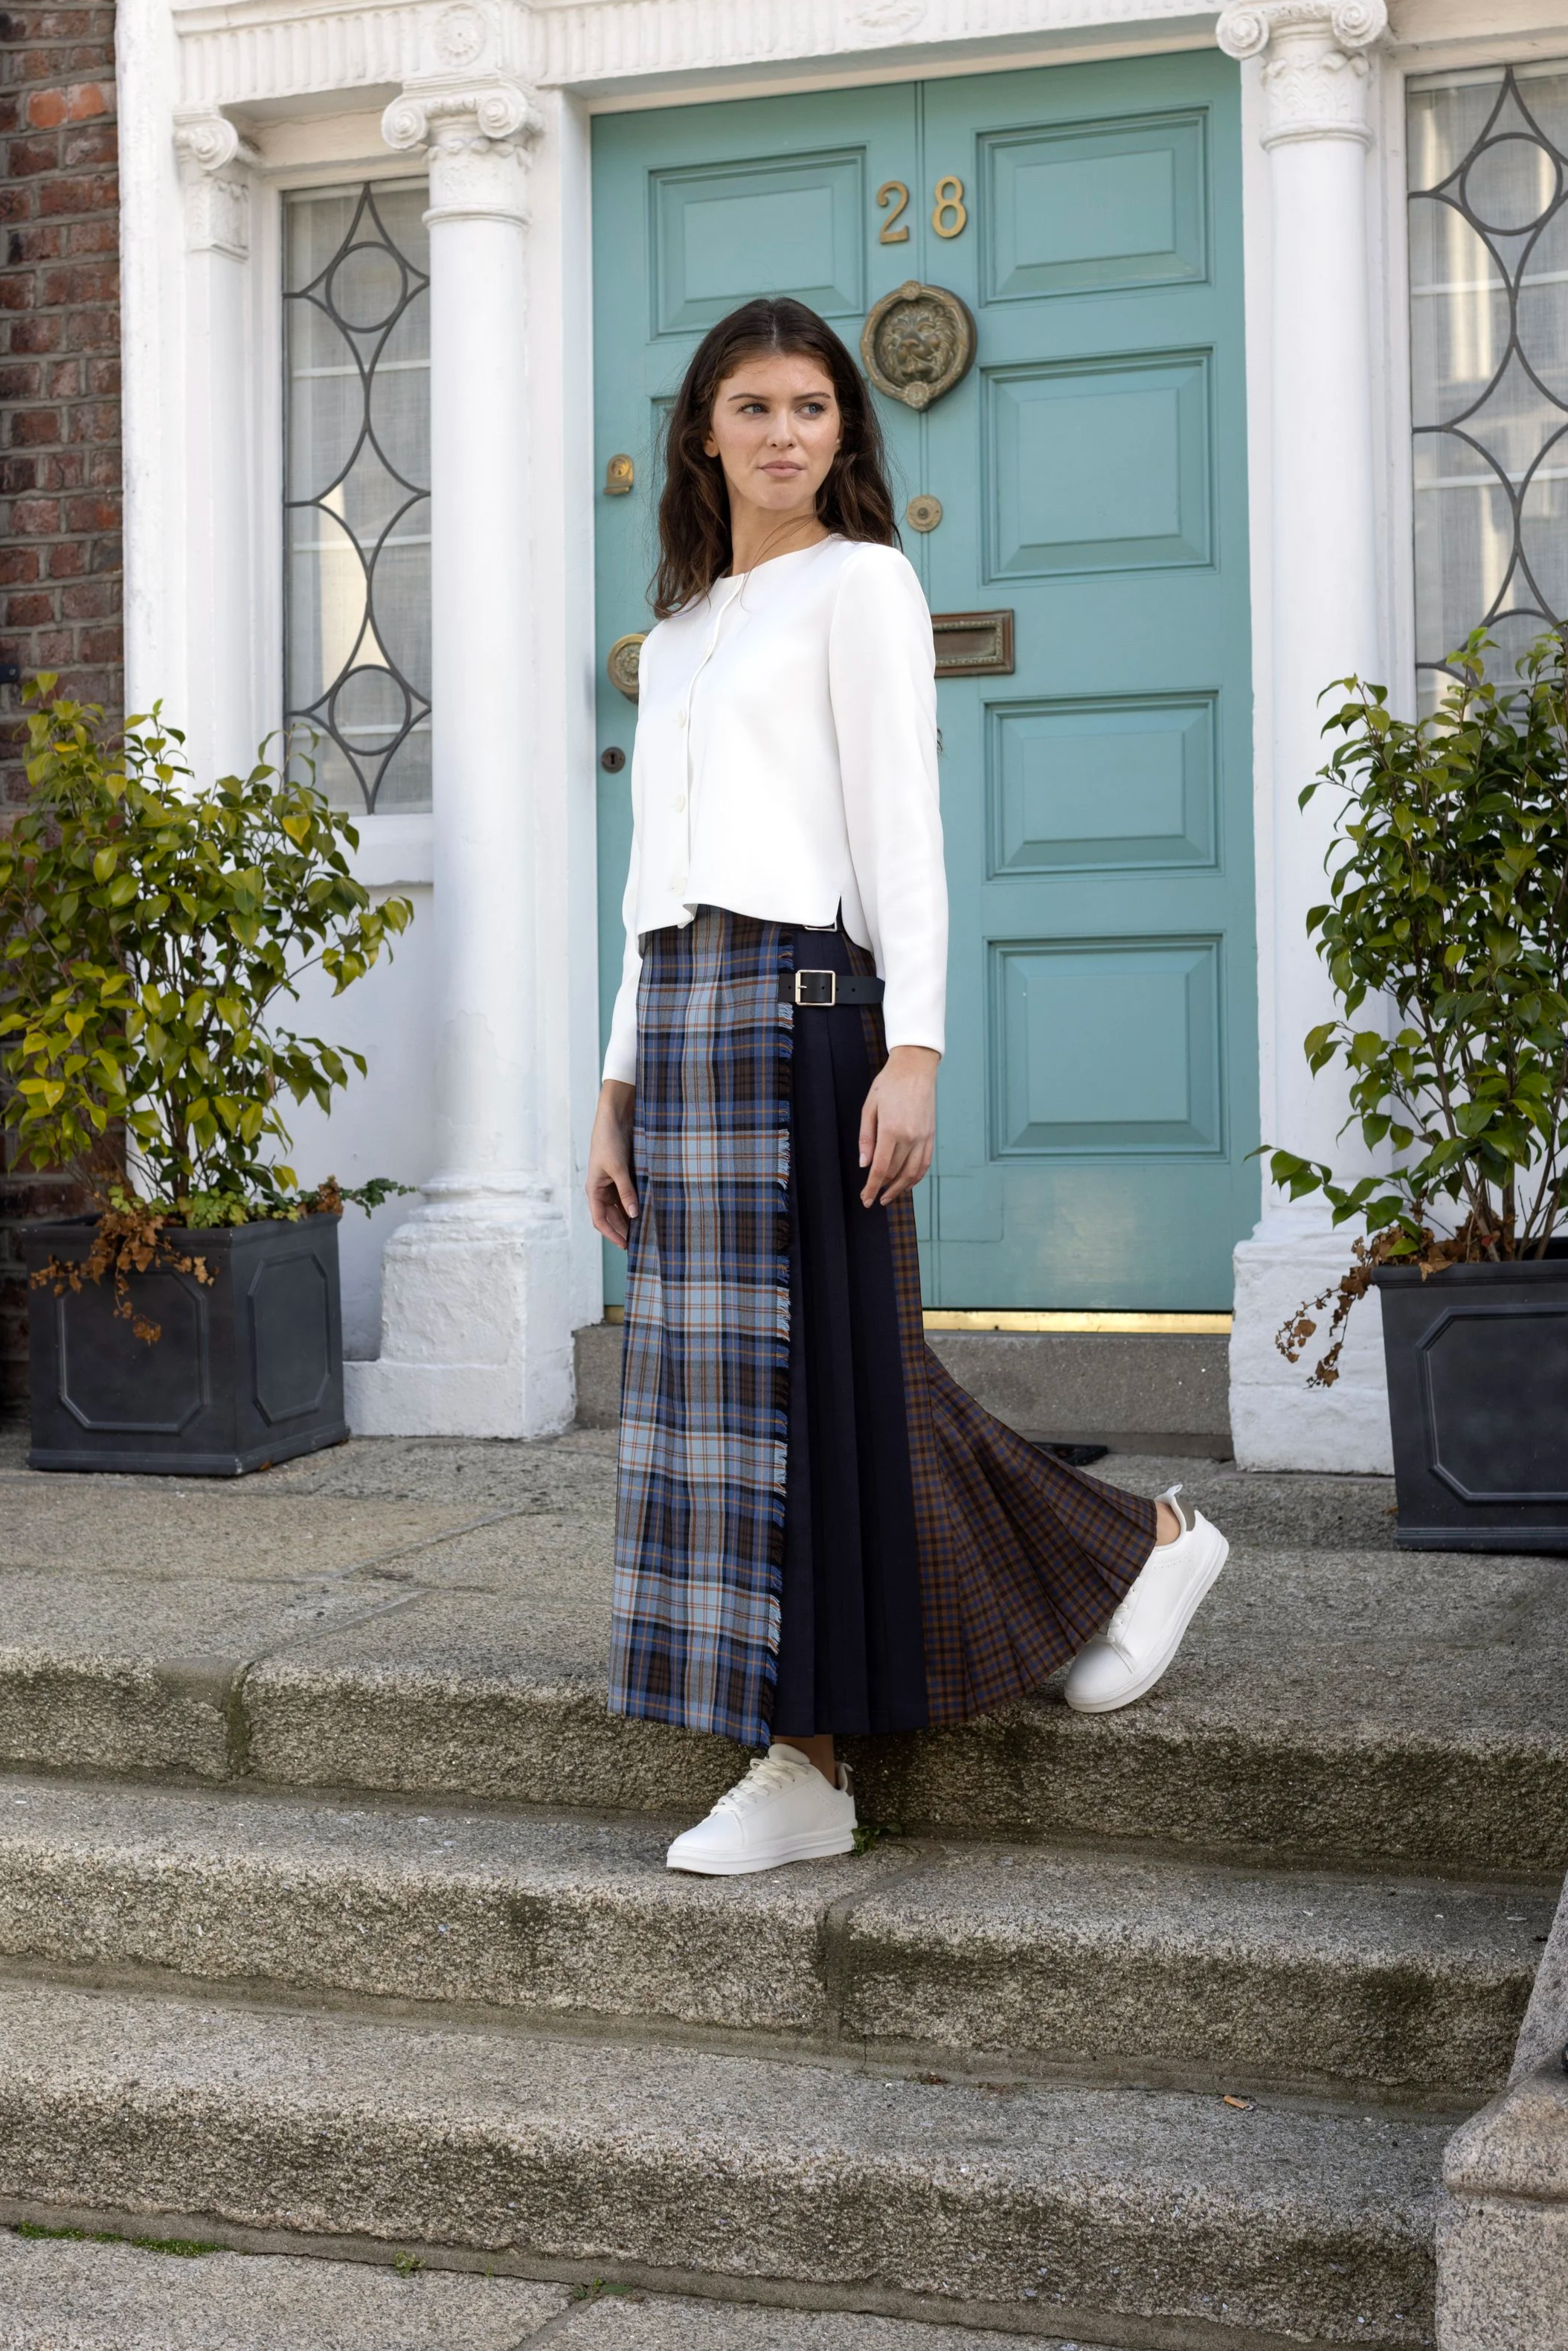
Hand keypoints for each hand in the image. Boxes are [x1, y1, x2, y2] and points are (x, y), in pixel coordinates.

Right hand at [587, 1080, 638, 1246]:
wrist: (615, 1116)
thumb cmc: (609, 1141)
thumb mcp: (618, 1169)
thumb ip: (626, 1192)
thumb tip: (633, 1215)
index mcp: (594, 1189)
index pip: (600, 1220)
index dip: (612, 1234)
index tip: (626, 1246)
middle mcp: (602, 1189)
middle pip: (611, 1216)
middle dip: (623, 1229)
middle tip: (641, 1241)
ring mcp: (613, 1182)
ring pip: (621, 1207)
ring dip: (630, 1218)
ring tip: (646, 1229)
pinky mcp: (624, 1174)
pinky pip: (629, 1195)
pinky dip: (636, 1203)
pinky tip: (648, 1210)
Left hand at [858, 1045, 937, 1207]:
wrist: (915, 1068)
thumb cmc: (888, 1084)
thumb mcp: (869, 1108)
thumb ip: (866, 1138)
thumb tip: (864, 1164)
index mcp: (891, 1130)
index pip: (880, 1169)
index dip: (872, 1187)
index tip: (865, 1200)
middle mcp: (910, 1137)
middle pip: (894, 1173)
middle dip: (882, 1189)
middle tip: (871, 1197)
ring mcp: (923, 1138)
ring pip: (912, 1173)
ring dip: (900, 1189)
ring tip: (889, 1197)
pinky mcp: (931, 1135)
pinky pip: (924, 1164)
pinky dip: (916, 1177)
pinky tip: (907, 1184)